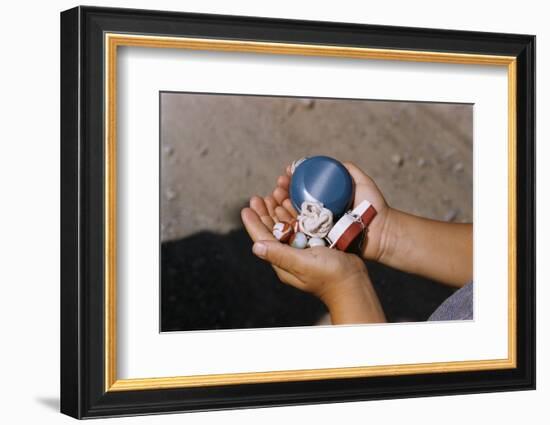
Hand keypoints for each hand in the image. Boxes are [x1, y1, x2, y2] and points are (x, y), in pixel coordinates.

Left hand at [241, 197, 385, 323]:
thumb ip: (280, 255)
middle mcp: (290, 253)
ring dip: (279, 210)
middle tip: (259, 197)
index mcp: (283, 260)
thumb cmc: (329, 276)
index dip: (253, 223)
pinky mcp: (315, 243)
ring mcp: (302, 248)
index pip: (262, 238)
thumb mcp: (302, 264)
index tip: (246, 207)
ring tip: (274, 194)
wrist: (354, 283)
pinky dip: (295, 212)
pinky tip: (293, 202)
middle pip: (272, 230)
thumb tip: (255, 246)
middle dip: (265, 212)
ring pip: (286, 225)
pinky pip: (300, 225)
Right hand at [270, 162, 391, 261]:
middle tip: (277, 185)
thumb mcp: (362, 182)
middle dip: (281, 192)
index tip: (285, 172)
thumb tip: (329, 162)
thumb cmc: (374, 207)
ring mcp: (317, 230)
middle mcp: (319, 216)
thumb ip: (349, 170)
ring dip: (279, 205)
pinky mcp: (318, 243)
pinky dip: (286, 223)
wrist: (382, 230)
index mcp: (324, 202)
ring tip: (275, 195)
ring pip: (292, 216)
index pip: (302, 189)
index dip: (291, 181)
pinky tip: (278, 212)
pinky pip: (299, 232)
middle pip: (293, 202)